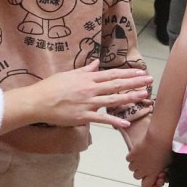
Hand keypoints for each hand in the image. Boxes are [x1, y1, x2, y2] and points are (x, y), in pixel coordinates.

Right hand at [27, 61, 151, 128]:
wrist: (37, 101)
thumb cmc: (51, 87)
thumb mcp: (69, 74)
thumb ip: (85, 69)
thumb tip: (96, 63)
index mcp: (87, 78)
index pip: (112, 75)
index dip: (128, 74)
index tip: (140, 72)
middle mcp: (90, 88)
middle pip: (116, 85)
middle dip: (134, 83)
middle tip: (150, 80)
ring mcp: (87, 103)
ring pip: (112, 100)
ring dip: (129, 98)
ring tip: (144, 96)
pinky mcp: (83, 116)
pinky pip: (101, 119)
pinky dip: (114, 121)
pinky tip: (125, 123)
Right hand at [126, 136, 170, 186]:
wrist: (159, 139)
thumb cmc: (165, 150)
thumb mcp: (168, 165)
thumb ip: (162, 172)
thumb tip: (160, 175)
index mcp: (152, 175)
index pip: (145, 185)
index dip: (147, 182)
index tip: (151, 177)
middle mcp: (143, 170)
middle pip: (137, 177)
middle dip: (141, 172)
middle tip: (147, 165)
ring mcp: (136, 163)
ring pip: (132, 168)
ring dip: (136, 165)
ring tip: (142, 159)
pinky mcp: (132, 154)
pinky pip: (128, 159)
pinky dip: (132, 157)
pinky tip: (137, 153)